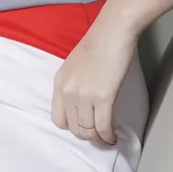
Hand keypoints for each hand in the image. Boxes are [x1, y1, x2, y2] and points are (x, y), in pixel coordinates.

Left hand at [51, 16, 138, 145]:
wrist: (113, 32)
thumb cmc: (99, 43)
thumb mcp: (75, 65)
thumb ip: (74, 84)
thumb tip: (84, 103)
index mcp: (59, 83)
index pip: (58, 119)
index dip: (72, 127)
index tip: (84, 127)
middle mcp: (67, 92)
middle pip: (73, 128)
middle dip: (87, 136)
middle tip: (99, 137)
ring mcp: (83, 96)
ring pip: (88, 131)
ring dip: (99, 139)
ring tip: (107, 139)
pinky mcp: (102, 98)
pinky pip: (102, 127)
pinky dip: (108, 136)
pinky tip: (114, 137)